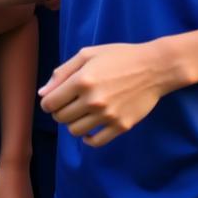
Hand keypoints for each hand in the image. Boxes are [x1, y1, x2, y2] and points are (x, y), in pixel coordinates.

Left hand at [39, 41, 171, 146]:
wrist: (154, 68)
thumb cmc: (118, 57)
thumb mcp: (87, 55)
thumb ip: (61, 73)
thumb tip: (43, 94)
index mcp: (82, 80)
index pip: (50, 103)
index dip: (47, 102)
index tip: (53, 100)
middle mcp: (93, 100)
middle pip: (61, 118)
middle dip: (59, 112)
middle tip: (68, 104)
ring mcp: (108, 115)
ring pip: (75, 131)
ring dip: (73, 124)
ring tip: (81, 113)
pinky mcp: (122, 126)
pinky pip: (96, 142)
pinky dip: (88, 138)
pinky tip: (91, 128)